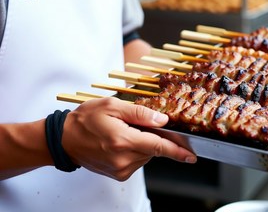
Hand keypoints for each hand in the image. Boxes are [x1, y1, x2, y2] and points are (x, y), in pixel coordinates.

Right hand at [62, 97, 196, 180]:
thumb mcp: (113, 106)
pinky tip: (122, 139)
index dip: (177, 151)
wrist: (64, 139)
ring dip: (143, 141)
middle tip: (136, 123)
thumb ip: (140, 113)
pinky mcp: (118, 174)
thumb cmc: (86, 119)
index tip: (192, 155)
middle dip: (154, 135)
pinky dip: (136, 148)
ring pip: (146, 154)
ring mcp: (120, 169)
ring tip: (124, 130)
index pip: (158, 146)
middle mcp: (123, 160)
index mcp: (123, 141)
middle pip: (153, 148)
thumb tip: (162, 120)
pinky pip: (137, 159)